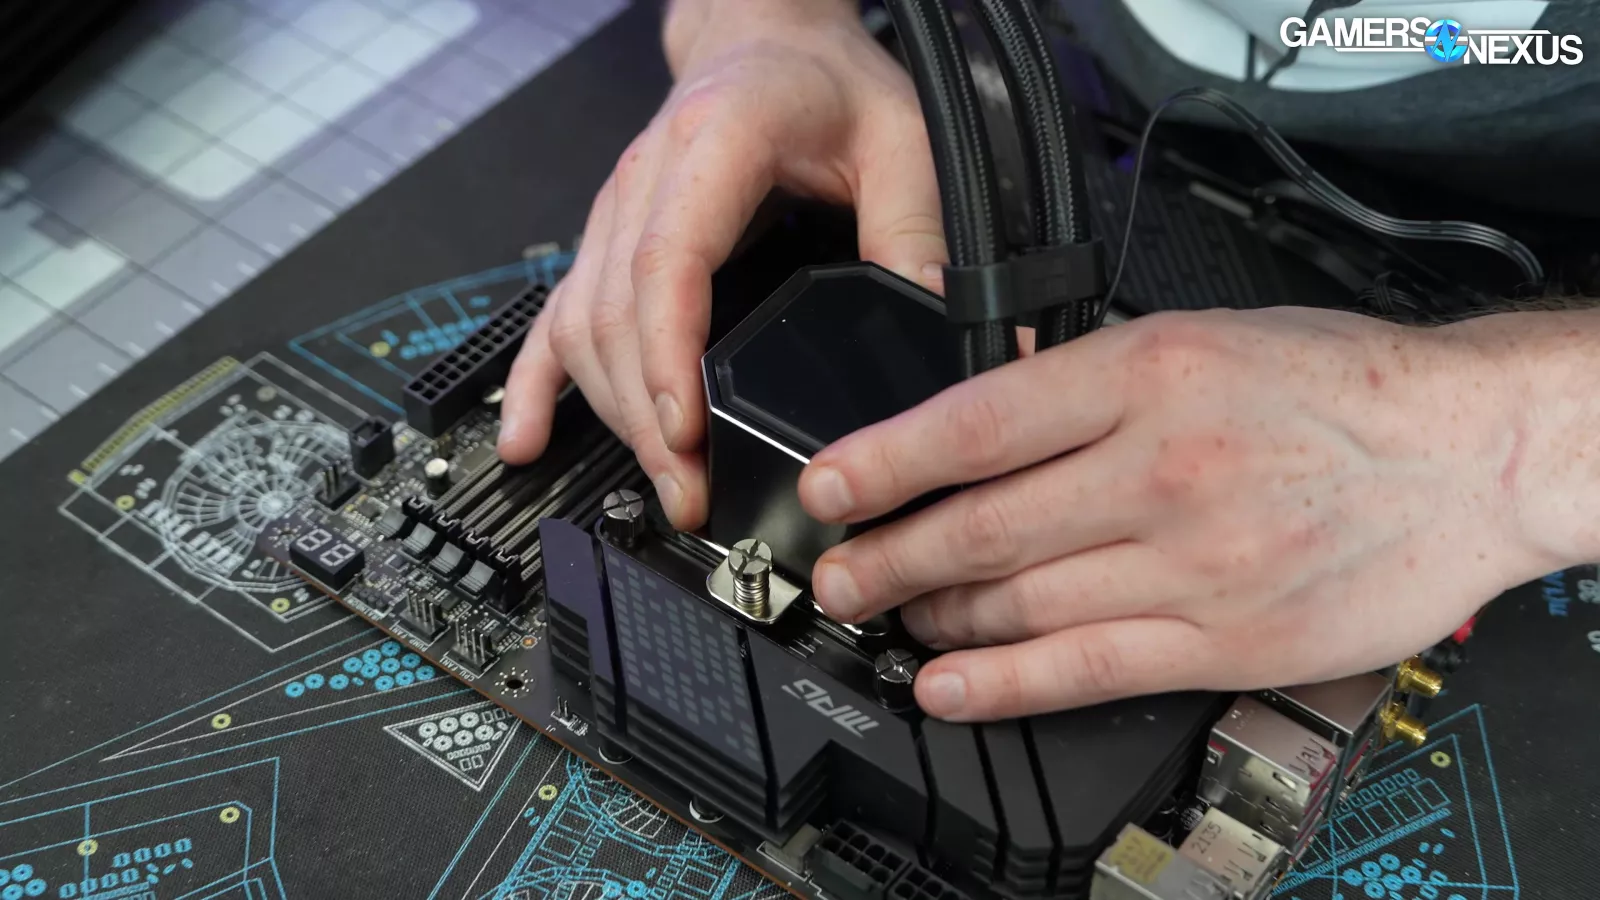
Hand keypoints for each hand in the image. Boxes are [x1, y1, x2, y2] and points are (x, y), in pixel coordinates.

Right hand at [498, 0, 946, 528]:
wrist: (762, 36)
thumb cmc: (819, 78)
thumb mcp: (898, 135)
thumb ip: (914, 227)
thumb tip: (930, 318)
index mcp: (713, 145)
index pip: (667, 263)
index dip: (669, 358)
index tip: (686, 430)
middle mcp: (644, 179)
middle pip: (618, 315)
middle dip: (648, 419)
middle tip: (693, 492)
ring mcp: (612, 212)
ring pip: (583, 327)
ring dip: (613, 414)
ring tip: (663, 481)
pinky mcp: (602, 241)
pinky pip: (551, 317)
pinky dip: (534, 383)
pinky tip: (524, 437)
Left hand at [797, 307, 1558, 720]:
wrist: (1471, 451)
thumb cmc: (1340, 386)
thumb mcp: (1202, 336)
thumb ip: (1090, 378)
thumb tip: (980, 419)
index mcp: (1147, 372)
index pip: (975, 422)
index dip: (882, 463)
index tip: (827, 488)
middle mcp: (1161, 466)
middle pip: (982, 525)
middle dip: (888, 556)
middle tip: (838, 575)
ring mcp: (1193, 561)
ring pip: (1020, 601)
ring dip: (935, 616)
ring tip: (891, 616)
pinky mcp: (1225, 638)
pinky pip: (1086, 666)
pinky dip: (1002, 682)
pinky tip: (947, 684)